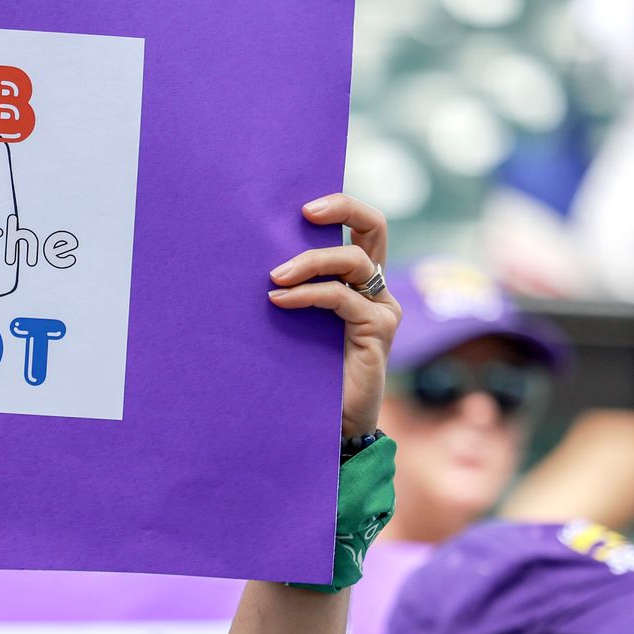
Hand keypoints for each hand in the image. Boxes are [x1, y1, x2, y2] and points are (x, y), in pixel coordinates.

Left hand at [267, 194, 400, 437]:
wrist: (329, 426)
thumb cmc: (303, 374)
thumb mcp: (295, 324)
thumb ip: (290, 293)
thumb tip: (251, 262)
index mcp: (358, 282)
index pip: (363, 227)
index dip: (341, 207)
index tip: (301, 207)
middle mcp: (376, 290)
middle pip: (375, 227)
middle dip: (343, 208)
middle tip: (304, 212)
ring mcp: (381, 309)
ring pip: (353, 261)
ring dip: (309, 262)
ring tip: (274, 277)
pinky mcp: (378, 330)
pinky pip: (343, 298)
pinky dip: (308, 294)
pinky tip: (279, 301)